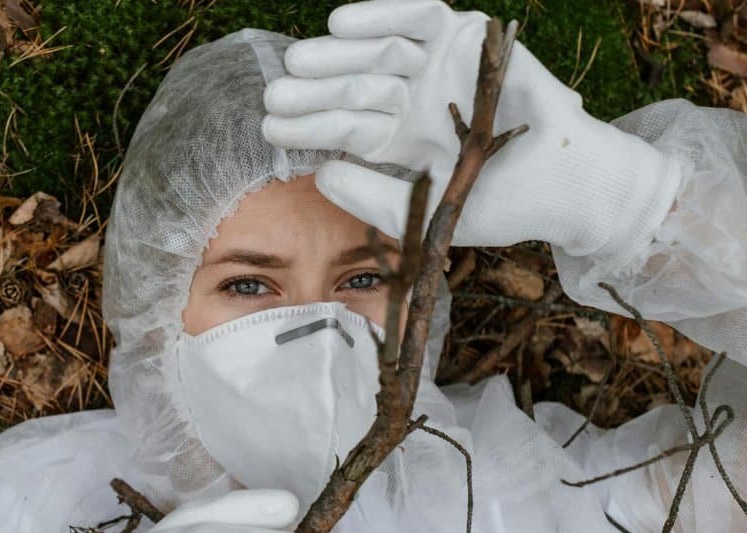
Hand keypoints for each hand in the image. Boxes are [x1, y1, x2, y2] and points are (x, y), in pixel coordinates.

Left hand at [263, 0, 680, 262]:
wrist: (564, 181)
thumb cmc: (500, 203)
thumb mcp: (423, 209)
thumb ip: (370, 198)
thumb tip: (320, 176)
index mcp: (401, 140)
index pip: (345, 129)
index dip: (308, 127)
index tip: (271, 129)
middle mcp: (412, 99)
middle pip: (353, 88)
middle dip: (313, 92)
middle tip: (275, 95)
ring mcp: (437, 67)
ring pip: (377, 52)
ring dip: (337, 54)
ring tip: (299, 62)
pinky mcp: (464, 37)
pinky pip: (418, 16)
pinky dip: (382, 13)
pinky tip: (341, 24)